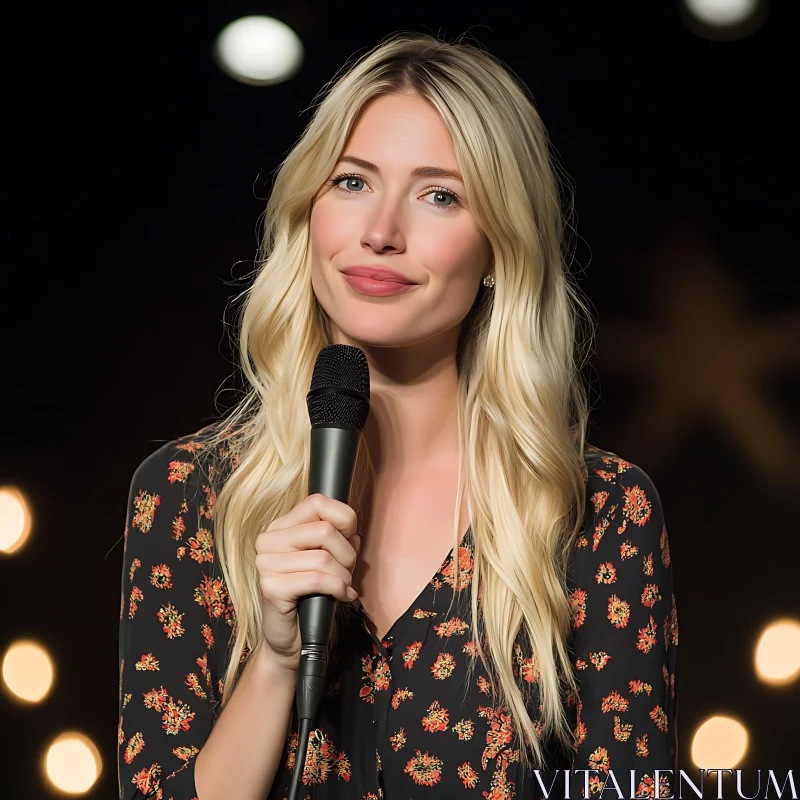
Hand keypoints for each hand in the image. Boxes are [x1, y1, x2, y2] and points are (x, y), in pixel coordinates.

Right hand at [254, 493, 360, 673]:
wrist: (294, 640)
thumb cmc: (314, 596)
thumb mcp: (331, 560)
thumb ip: (340, 538)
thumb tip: (353, 532)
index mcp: (282, 527)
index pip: (318, 501)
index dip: (345, 518)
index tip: (350, 539)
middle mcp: (269, 540)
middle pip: (325, 529)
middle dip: (347, 554)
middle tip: (347, 572)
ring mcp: (266, 563)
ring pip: (323, 557)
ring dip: (343, 576)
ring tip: (342, 587)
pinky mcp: (271, 587)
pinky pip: (318, 579)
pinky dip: (338, 589)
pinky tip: (341, 596)